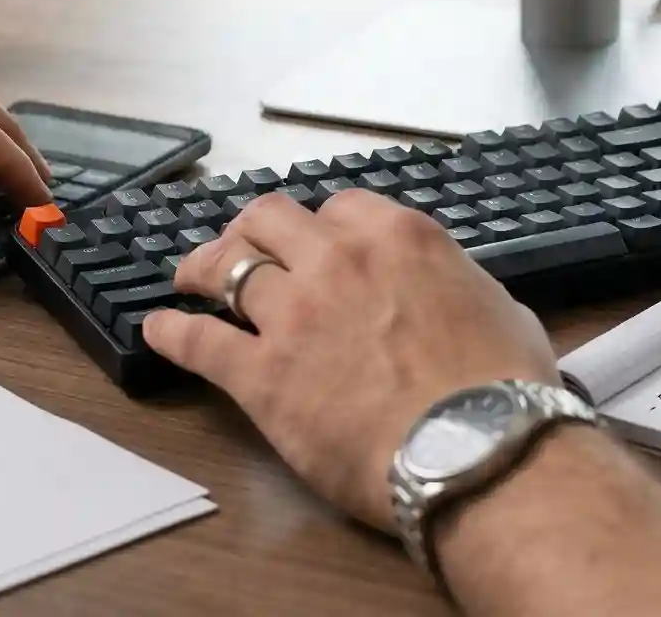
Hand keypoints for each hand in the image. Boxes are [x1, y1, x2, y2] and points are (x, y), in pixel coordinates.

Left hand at [141, 190, 558, 529]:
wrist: (476, 451)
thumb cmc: (504, 390)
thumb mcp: (500, 310)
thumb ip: (457, 287)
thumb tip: (451, 296)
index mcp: (398, 237)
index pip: (341, 208)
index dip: (324, 227)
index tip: (316, 243)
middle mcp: (337, 260)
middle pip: (271, 219)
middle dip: (254, 229)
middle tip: (242, 247)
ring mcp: (293, 313)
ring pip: (227, 266)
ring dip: (204, 267)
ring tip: (189, 277)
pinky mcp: (261, 374)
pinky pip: (199, 341)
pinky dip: (172, 333)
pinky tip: (156, 331)